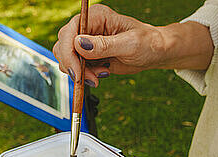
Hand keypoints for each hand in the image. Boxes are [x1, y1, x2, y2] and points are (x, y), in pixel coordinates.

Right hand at [52, 4, 166, 86]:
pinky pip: (76, 67)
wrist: (154, 53)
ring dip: (79, 72)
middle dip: (73, 65)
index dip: (69, 52)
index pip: (70, 31)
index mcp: (96, 17)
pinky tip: (101, 75)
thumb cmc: (147, 43)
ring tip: (99, 76)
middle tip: (91, 79)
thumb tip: (79, 44)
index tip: (77, 72)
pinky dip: (84, 76)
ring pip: (66, 58)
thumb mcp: (129, 45)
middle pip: (63, 45)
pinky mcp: (89, 56)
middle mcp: (88, 27)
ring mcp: (87, 42)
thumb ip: (104, 45)